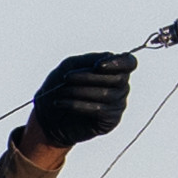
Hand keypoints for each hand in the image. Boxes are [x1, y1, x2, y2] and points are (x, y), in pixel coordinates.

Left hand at [22, 49, 136, 152]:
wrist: (48, 115)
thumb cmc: (60, 85)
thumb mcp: (71, 65)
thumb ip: (89, 59)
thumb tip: (109, 57)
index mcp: (114, 69)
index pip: (129, 63)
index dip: (118, 63)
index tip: (98, 65)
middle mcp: (121, 87)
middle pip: (118, 78)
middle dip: (89, 77)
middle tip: (66, 77)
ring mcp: (118, 104)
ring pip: (107, 95)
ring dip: (79, 91)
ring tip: (60, 91)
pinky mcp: (111, 120)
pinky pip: (99, 110)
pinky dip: (77, 105)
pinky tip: (61, 103)